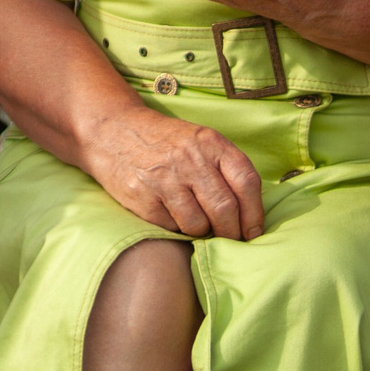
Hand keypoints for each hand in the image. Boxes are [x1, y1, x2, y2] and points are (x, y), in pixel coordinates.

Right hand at [80, 105, 266, 238]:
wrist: (114, 131)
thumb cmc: (166, 142)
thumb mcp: (199, 141)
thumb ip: (225, 168)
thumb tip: (250, 216)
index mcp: (210, 142)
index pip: (246, 182)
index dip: (255, 213)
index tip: (254, 232)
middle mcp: (189, 158)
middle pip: (225, 209)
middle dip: (232, 233)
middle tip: (230, 239)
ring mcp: (164, 178)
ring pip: (199, 225)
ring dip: (203, 232)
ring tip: (197, 222)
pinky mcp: (143, 197)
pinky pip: (172, 227)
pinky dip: (177, 228)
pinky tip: (171, 213)